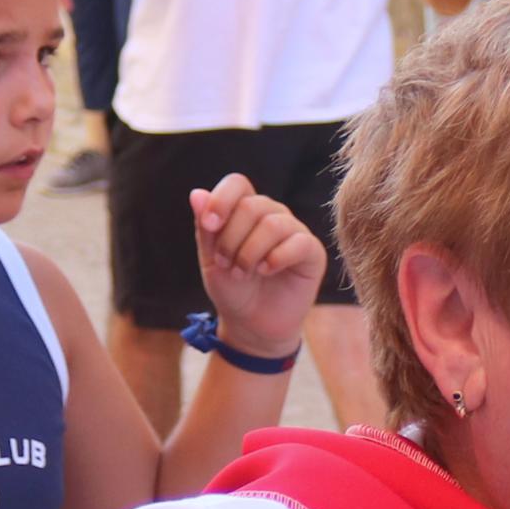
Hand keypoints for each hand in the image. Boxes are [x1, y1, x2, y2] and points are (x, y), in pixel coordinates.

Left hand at [191, 173, 327, 364]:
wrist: (252, 325)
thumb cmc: (232, 289)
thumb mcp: (211, 259)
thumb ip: (206, 228)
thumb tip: (197, 193)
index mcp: (246, 210)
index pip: (237, 183)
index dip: (222, 199)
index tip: (210, 225)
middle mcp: (272, 214)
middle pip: (252, 206)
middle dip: (231, 239)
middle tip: (226, 265)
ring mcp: (295, 231)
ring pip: (273, 224)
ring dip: (250, 252)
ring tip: (242, 273)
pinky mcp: (312, 252)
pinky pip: (298, 242)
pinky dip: (276, 258)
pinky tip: (265, 272)